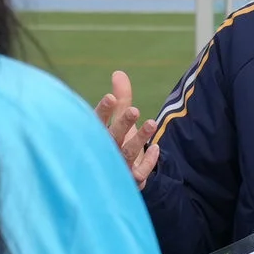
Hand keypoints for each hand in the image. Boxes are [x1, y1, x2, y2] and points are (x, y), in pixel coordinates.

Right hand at [94, 70, 159, 188]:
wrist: (120, 178)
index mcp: (99, 136)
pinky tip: (156, 148)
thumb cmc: (117, 143)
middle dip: (122, 124)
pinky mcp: (131, 180)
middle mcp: (105, 151)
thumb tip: (119, 73)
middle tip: (134, 110)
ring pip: (127, 153)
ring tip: (152, 123)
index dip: (103, 111)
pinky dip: (148, 161)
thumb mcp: (119, 121)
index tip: (110, 97)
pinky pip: (140, 173)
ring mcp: (118, 167)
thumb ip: (121, 99)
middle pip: (113, 137)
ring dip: (139, 139)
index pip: (97, 122)